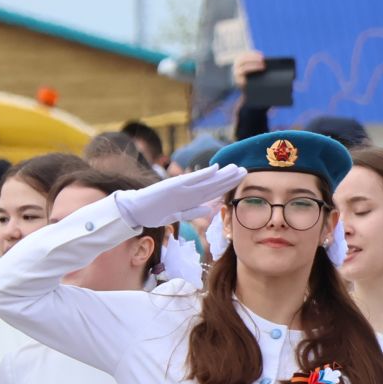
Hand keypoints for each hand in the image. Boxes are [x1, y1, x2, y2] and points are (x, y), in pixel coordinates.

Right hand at [112, 165, 243, 230]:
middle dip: (230, 178)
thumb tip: (208, 210)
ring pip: (207, 182)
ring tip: (236, 168)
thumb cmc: (154, 212)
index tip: (240, 177)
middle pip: (213, 184)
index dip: (227, 183)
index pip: (213, 189)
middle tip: (245, 169)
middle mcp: (188, 190)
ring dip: (222, 175)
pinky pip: (192, 181)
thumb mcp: (176, 215)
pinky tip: (215, 168)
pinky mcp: (173, 187)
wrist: (136, 209)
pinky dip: (203, 175)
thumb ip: (192, 211)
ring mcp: (181, 188)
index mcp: (189, 196)